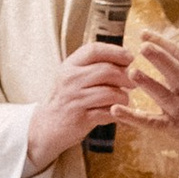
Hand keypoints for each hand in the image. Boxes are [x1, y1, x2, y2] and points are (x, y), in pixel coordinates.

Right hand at [24, 37, 141, 171]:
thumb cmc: (64, 99)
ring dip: (124, 96)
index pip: (94, 50)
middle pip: (106, 70)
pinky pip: (108, 113)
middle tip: (132, 82)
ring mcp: (75, 99)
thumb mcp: (71, 77)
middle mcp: (70, 80)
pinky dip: (118, 113)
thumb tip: (124, 62)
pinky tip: (119, 113)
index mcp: (69, 66)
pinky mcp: (81, 119)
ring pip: (110, 93)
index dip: (116, 51)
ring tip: (125, 99)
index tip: (129, 57)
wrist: (45, 127)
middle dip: (125, 76)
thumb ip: (92, 67)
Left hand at [129, 30, 178, 177]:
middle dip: (161, 57)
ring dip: (149, 83)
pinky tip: (117, 110)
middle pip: (177, 71)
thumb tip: (162, 54)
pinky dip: (134, 117)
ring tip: (132, 72)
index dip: (164, 44)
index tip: (145, 33)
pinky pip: (152, 122)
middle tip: (143, 45)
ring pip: (166, 95)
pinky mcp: (174, 130)